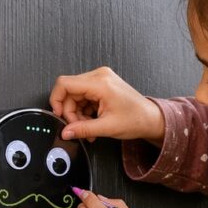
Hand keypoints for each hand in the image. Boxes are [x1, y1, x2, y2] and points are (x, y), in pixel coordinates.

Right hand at [49, 67, 164, 142]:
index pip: (65, 83)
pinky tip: (92, 121)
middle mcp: (99, 76)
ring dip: (77, 113)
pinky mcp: (101, 85)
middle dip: (70, 112)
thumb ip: (82, 129)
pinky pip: (83, 96)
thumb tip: (66, 132)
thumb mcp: (107, 127)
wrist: (151, 118)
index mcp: (100, 83)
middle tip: (78, 127)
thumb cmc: (136, 119)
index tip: (58, 114)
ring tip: (88, 127)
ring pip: (75, 96)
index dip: (56, 99)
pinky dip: (83, 111)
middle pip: (69, 92)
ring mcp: (100, 79)